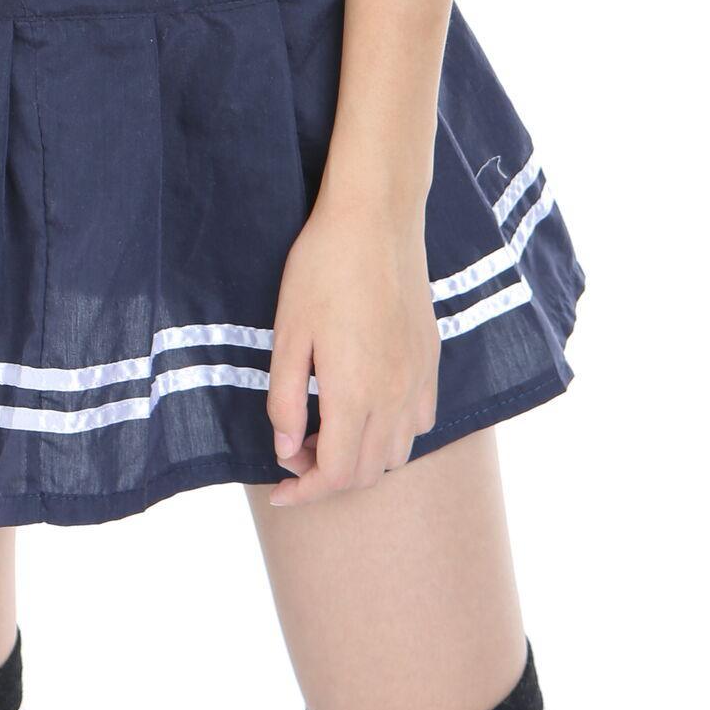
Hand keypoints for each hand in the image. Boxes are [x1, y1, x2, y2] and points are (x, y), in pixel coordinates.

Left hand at [265, 197, 440, 506]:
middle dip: (326, 476)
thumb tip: (285, 449)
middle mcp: (395, 396)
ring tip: (325, 429)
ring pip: (397, 452)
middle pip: (366, 472)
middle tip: (294, 449)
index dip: (304, 491)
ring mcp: (419, 379)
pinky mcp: (431, 359)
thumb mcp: (288, 332)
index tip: (278, 490)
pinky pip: (420, 421)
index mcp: (355, 393)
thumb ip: (285, 399)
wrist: (375, 218)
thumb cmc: (322, 268)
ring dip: (361, 458)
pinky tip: (366, 408)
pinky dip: (392, 434)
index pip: (335, 474)